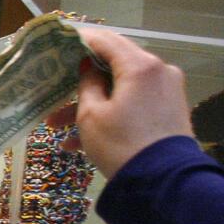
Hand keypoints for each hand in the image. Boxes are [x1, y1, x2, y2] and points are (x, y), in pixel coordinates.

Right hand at [45, 27, 193, 178]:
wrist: (162, 183)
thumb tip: (88, 68)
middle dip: (82, 83)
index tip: (60, 44)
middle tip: (54, 96)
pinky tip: (82, 143)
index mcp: (140, 65)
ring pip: (122, 90)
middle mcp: (159, 71)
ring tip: (60, 130)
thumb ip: (86, 84)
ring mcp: (167, 91)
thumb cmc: (121, 144)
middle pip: (114, 68)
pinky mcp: (169, 111)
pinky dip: (111, 115)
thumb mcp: (91, 115)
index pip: (106, 40)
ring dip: (92, 106)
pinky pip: (134, 105)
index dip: (81, 40)